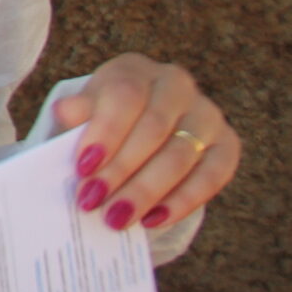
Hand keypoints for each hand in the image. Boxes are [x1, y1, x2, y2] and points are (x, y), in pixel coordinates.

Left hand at [53, 54, 239, 233]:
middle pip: (153, 130)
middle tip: (93, 202)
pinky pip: (211, 177)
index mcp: (136, 70)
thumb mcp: (86, 109)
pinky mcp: (227, 145)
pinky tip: (153, 220)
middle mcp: (177, 86)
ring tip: (117, 218)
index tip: (83, 167)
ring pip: (180, 156)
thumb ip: (77, 113)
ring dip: (146, 192)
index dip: (105, 132)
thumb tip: (65, 111)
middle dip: (120, 170)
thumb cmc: (106, 118)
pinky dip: (181, 202)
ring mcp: (207, 115)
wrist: (142, 124)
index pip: (125, 96)